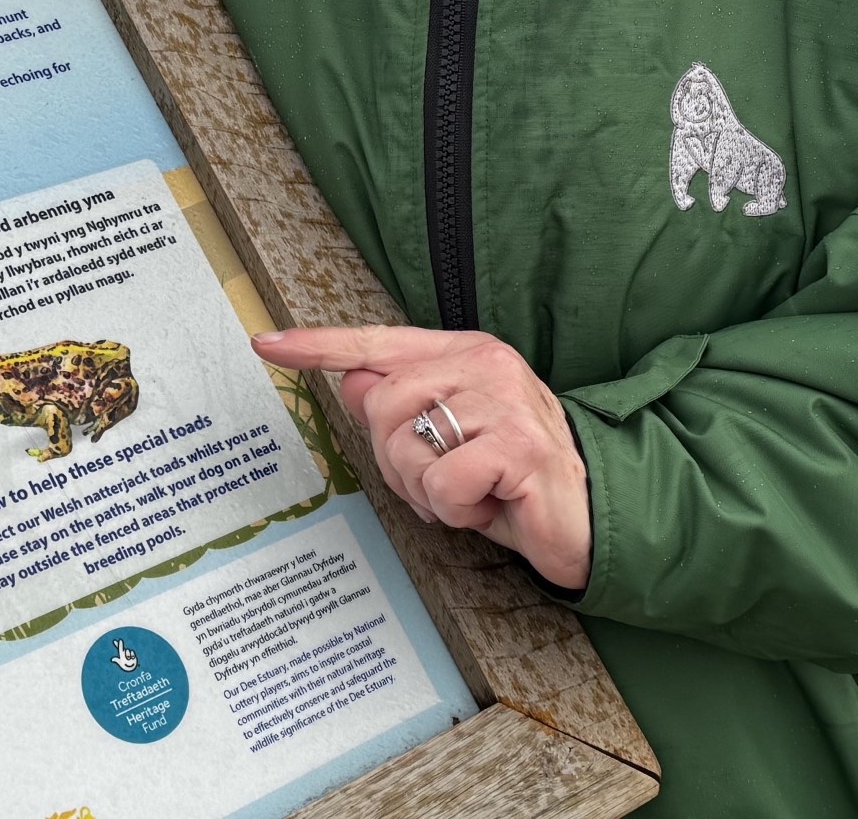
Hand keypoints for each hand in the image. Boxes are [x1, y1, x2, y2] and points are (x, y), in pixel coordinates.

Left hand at [253, 324, 591, 591]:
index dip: (319, 346)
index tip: (266, 344)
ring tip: (470, 493)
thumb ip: (403, 409)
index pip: (378, 343)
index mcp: (464, 354)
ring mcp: (504, 401)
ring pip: (408, 446)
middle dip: (397, 461)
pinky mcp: (520, 445)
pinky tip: (490, 506)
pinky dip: (456, 510)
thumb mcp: (450, 442)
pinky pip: (443, 483)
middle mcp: (484, 364)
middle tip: (442, 483)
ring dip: (428, 491)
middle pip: (382, 405)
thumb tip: (353, 381)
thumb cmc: (513, 479)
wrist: (590, 514)